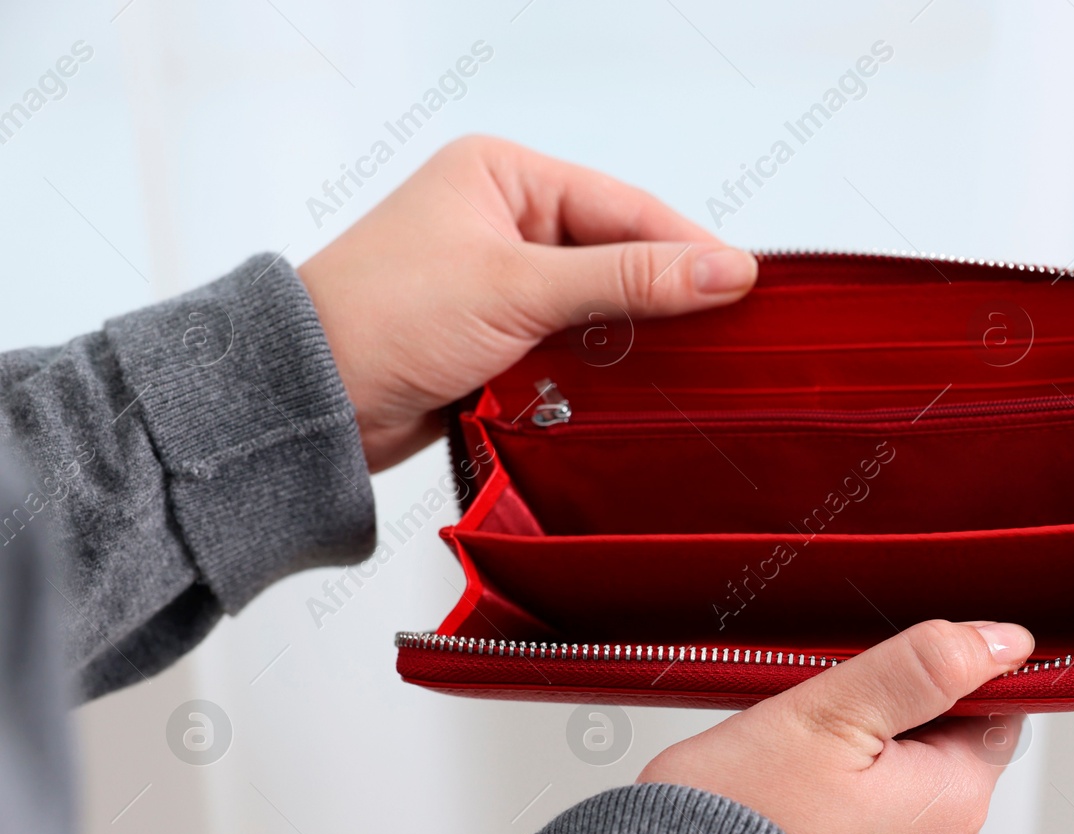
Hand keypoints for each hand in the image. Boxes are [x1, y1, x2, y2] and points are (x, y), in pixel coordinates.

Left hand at [297, 135, 757, 471]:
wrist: (312, 401)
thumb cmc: (383, 317)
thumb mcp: (519, 287)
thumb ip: (626, 279)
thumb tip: (721, 269)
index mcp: (503, 175)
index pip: (622, 206)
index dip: (686, 248)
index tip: (745, 284)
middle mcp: (505, 218)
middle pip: (617, 253)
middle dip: (664, 294)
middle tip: (731, 331)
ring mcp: (503, 280)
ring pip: (599, 304)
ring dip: (633, 336)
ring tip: (694, 362)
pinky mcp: (500, 335)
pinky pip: (574, 344)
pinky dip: (601, 366)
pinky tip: (637, 385)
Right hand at [638, 620, 1034, 833]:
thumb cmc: (741, 819)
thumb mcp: (831, 713)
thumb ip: (923, 668)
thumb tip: (1004, 641)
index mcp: (957, 803)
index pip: (991, 709)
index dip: (937, 677)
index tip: (875, 678)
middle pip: (946, 746)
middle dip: (890, 718)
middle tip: (819, 719)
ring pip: (904, 783)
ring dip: (860, 758)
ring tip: (794, 763)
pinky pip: (872, 825)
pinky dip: (839, 801)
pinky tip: (789, 796)